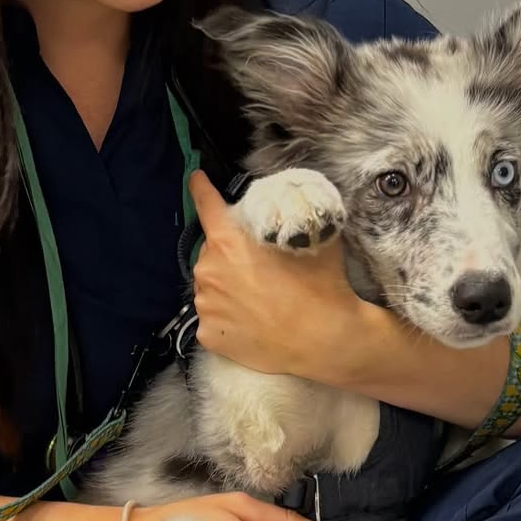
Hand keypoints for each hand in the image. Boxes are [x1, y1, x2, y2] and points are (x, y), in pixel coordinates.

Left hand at [188, 170, 368, 379]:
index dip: (201, 189)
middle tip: (258, 269)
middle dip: (228, 254)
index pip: (207, 206)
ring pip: (210, 286)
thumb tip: (288, 203)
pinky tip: (251, 322)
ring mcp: (205, 306)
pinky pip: (213, 318)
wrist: (325, 340)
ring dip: (226, 286)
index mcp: (228, 242)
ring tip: (258, 300)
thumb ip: (290, 217)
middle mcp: (208, 271)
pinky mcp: (208, 335)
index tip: (196, 179)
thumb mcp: (312, 237)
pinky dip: (227, 317)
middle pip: (211, 252)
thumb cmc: (320, 286)